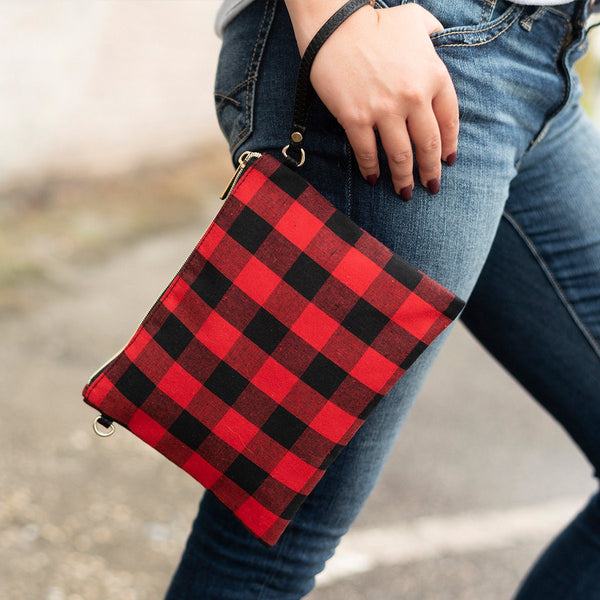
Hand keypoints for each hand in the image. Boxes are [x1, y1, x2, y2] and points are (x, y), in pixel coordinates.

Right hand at [286, 1, 458, 199]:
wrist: (334, 23)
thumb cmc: (375, 21)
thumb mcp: (415, 19)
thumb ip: (434, 32)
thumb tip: (440, 35)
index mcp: (433, 75)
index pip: (449, 122)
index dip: (449, 146)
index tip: (447, 162)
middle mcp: (413, 97)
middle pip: (427, 145)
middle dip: (430, 171)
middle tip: (431, 187)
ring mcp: (384, 110)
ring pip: (400, 156)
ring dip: (403, 179)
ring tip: (405, 193)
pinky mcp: (355, 118)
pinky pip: (366, 153)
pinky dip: (371, 169)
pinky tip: (373, 179)